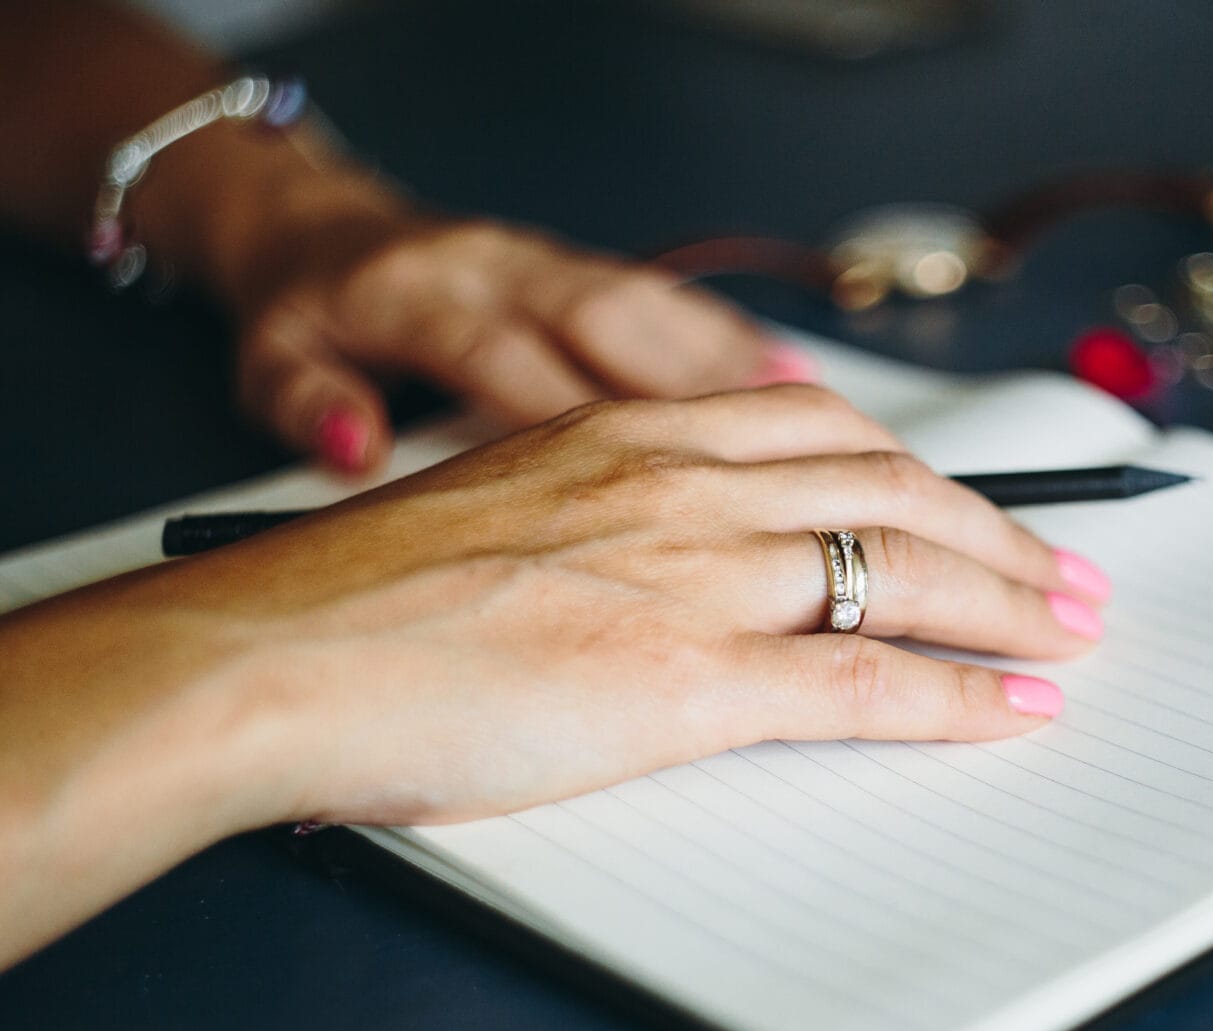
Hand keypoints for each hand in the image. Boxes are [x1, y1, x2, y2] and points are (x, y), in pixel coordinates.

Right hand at [0, 387, 1109, 960]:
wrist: (268, 655)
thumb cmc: (358, 602)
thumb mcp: (502, 516)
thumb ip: (603, 520)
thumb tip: (669, 567)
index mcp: (633, 437)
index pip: (829, 434)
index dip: (927, 473)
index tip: (982, 507)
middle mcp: (679, 484)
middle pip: (891, 490)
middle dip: (1000, 536)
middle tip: (1068, 576)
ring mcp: (690, 577)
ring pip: (899, 571)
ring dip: (1006, 605)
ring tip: (1070, 635)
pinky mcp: (683, 679)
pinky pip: (861, 681)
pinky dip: (956, 696)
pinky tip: (1013, 709)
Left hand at [221, 189, 797, 474]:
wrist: (325, 229)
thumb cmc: (315, 312)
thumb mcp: (275, 360)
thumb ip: (306, 403)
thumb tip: (351, 445)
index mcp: (422, 296)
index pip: (508, 362)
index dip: (575, 425)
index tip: (643, 501)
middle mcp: (503, 269)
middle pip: (611, 325)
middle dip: (695, 399)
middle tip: (774, 474)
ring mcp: (556, 264)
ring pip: (659, 312)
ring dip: (738, 372)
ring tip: (818, 435)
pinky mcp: (590, 269)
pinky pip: (675, 302)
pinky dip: (739, 344)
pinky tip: (797, 386)